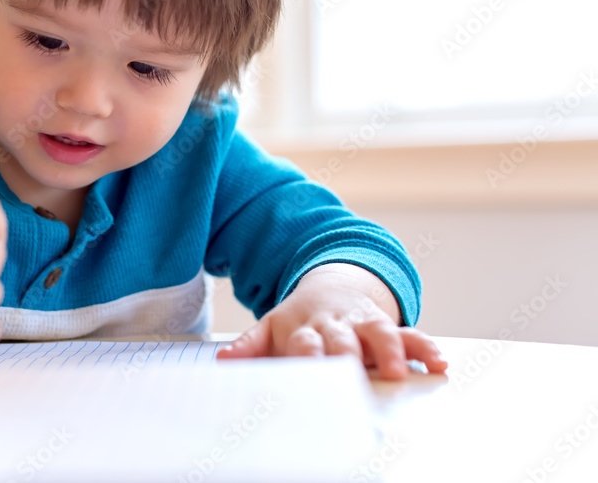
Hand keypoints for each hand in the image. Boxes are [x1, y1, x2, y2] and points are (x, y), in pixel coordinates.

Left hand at [216, 263, 447, 379]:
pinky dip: (425, 348)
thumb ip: (249, 347)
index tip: (308, 377)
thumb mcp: (271, 328)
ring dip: (390, 352)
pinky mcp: (388, 327)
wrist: (333, 285)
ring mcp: (363, 325)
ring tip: (398, 372)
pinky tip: (439, 364)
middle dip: (348, 358)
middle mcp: (335, 326)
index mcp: (303, 328)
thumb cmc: (299, 320)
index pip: (303, 344)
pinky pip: (411, 334)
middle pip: (342, 340)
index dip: (307, 359)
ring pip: (379, 334)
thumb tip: (223, 363)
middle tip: (353, 377)